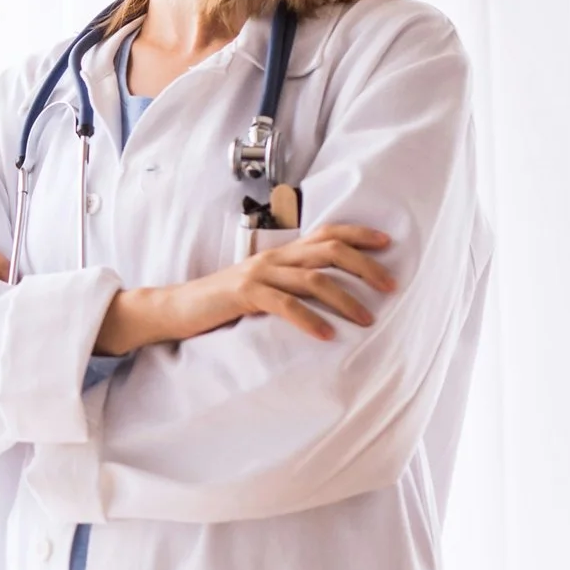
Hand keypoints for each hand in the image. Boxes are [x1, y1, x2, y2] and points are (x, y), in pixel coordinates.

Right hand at [190, 223, 394, 340]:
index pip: (326, 233)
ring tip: (367, 319)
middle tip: (390, 286)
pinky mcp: (244, 294)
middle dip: (365, 266)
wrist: (178, 309)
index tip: (388, 244)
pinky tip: (327, 335)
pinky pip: (284, 304)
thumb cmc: (224, 303)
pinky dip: (309, 319)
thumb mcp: (263, 287)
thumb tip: (330, 294)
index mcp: (281, 254)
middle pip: (329, 250)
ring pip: (313, 278)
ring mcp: (258, 274)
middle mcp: (274, 257)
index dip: (359, 234)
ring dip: (345, 299)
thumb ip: (291, 284)